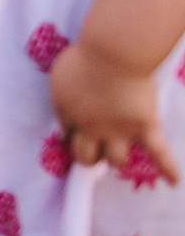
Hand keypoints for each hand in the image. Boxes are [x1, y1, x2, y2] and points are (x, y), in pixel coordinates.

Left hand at [50, 41, 179, 183]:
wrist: (113, 54)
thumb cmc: (85, 55)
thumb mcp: (62, 71)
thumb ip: (64, 89)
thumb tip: (69, 95)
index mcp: (68, 112)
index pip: (67, 133)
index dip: (72, 132)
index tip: (77, 129)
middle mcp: (91, 127)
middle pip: (86, 155)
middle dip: (89, 155)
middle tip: (94, 152)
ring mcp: (118, 130)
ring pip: (116, 159)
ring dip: (116, 158)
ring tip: (119, 155)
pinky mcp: (144, 127)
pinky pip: (158, 152)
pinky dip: (168, 167)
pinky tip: (173, 181)